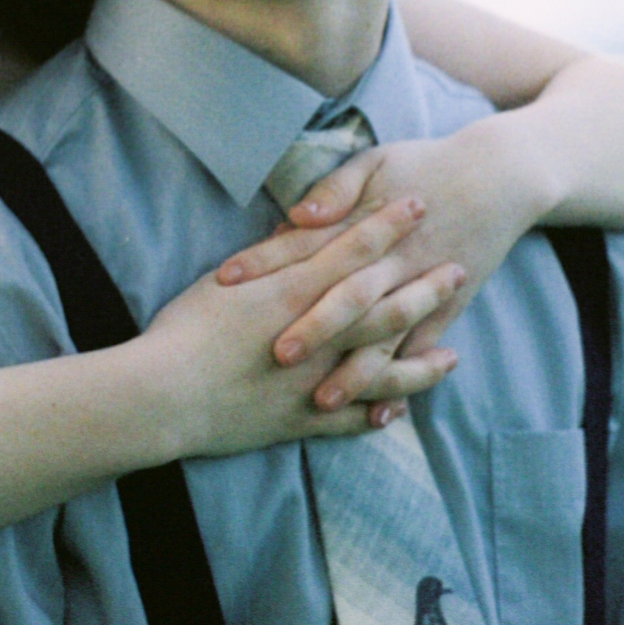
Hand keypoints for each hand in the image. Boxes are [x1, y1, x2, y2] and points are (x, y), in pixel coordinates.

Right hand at [138, 198, 463, 461]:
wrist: (164, 395)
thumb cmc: (185, 330)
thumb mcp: (227, 279)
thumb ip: (271, 260)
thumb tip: (298, 237)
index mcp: (297, 293)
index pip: (354, 250)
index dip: (387, 225)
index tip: (418, 204)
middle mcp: (319, 336)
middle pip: (385, 307)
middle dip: (425, 287)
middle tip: (459, 270)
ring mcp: (317, 381)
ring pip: (384, 369)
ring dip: (421, 362)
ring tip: (453, 355)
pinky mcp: (303, 420)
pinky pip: (353, 420)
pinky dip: (378, 413)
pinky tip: (399, 411)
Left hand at [226, 130, 549, 414]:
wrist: (498, 178)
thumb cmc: (423, 165)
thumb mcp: (375, 161)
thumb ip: (335, 187)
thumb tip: (301, 214)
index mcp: (366, 222)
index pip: (307, 245)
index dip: (266, 262)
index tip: (227, 280)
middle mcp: (393, 262)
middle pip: (347, 298)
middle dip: (313, 327)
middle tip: (276, 355)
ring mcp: (422, 289)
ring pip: (384, 337)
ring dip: (355, 371)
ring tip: (323, 400)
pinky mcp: (447, 309)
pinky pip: (422, 351)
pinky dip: (403, 381)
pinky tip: (381, 413)